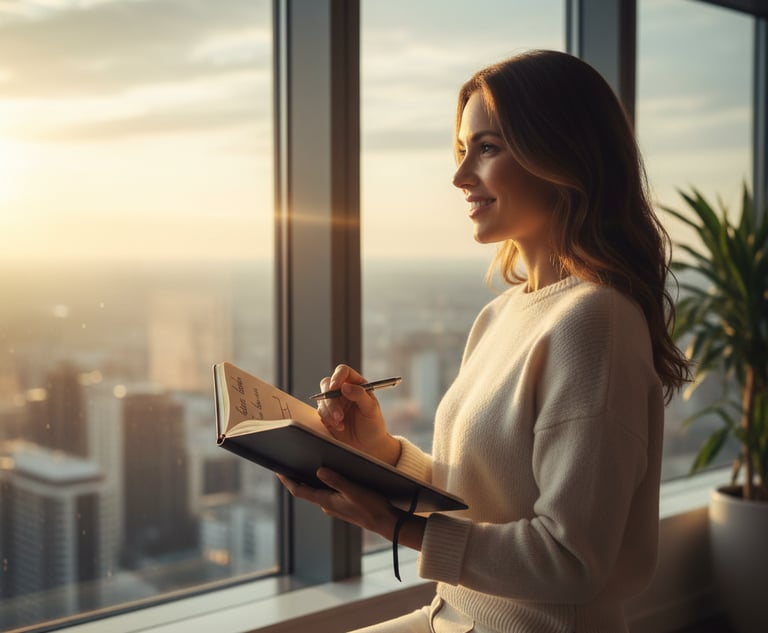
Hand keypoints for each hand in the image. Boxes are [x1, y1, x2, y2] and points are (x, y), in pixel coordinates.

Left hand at [277, 469, 398, 538]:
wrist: (385, 523)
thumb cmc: (371, 507)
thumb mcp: (354, 491)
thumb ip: (337, 481)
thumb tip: (318, 471)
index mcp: (326, 501)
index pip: (299, 491)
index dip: (287, 481)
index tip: (278, 470)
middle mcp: (327, 505)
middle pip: (305, 490)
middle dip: (296, 478)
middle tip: (289, 462)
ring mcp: (334, 506)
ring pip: (317, 491)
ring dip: (310, 480)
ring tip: (306, 464)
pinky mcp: (342, 506)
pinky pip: (327, 493)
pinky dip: (322, 484)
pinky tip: (328, 475)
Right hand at [317, 364, 400, 465]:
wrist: (369, 446)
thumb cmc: (374, 425)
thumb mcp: (371, 409)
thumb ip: (360, 395)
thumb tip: (345, 386)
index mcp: (357, 384)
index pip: (343, 372)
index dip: (337, 376)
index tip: (334, 387)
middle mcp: (344, 391)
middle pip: (327, 384)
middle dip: (330, 400)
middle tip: (339, 414)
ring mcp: (334, 403)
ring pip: (322, 399)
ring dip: (329, 412)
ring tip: (341, 424)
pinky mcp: (328, 415)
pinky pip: (320, 412)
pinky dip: (328, 420)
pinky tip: (339, 427)